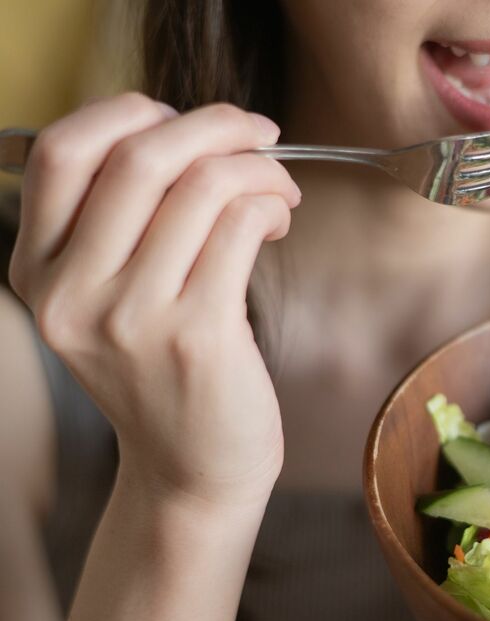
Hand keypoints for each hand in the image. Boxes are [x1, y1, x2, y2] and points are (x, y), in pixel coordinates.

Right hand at [9, 93, 300, 506]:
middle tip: (259, 134)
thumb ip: (118, 223)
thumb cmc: (166, 372)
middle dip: (215, 125)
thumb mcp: (108, 300)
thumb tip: (183, 131)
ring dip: (258, 167)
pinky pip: (239, 225)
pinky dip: (271, 204)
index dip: (128, 112)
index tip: (181, 119)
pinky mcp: (197, 334)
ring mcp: (131, 316)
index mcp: (38, 272)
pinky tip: (279, 222)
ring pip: (200, 184)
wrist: (193, 467)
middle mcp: (71, 293)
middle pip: (139, 156)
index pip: (62, 151)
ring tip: (278, 190)